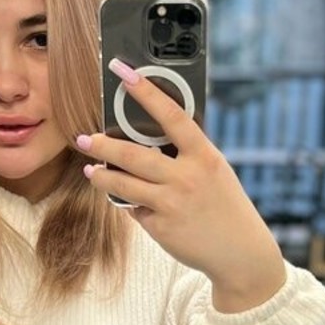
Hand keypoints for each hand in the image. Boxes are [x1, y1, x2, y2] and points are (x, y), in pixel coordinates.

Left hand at [81, 60, 286, 311]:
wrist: (240, 253)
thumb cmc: (223, 205)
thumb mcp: (213, 171)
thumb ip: (185, 155)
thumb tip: (144, 140)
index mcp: (203, 155)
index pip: (170, 116)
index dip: (146, 92)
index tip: (124, 72)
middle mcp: (187, 177)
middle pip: (133, 154)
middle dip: (103, 145)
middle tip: (84, 138)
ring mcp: (172, 203)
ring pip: (124, 184)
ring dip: (102, 176)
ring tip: (92, 169)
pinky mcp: (161, 227)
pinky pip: (134, 208)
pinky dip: (128, 203)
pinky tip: (125, 200)